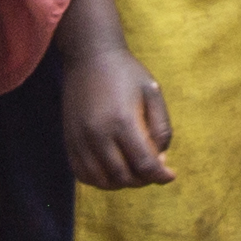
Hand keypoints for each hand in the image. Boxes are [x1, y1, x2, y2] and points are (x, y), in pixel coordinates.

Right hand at [58, 0, 174, 189]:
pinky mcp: (69, 141)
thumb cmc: (126, 73)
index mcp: (123, 121)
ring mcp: (80, 139)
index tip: (170, 175)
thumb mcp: (153, 93)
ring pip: (102, 181)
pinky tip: (113, 170)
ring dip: (122, 183)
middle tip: (153, 170)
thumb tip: (159, 160)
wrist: (89, 57)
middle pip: (124, 177)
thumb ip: (161, 128)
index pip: (144, 164)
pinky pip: (83, 174)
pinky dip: (100, 180)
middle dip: (144, 180)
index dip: (160, 175)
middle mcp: (98, 134)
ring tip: (134, 171)